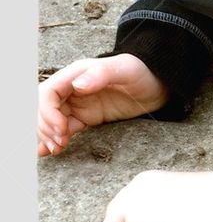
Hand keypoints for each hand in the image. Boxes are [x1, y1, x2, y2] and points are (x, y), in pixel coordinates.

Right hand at [38, 54, 169, 156]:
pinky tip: (49, 151)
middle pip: (44, 108)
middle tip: (59, 143)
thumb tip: (77, 85)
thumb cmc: (142, 72)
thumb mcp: (125, 70)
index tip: (61, 128)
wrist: (159, 85)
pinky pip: (63, 128)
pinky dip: (53, 139)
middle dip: (46, 126)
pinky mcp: (85, 117)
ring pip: (50, 120)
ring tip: (56, 149)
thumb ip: (101, 74)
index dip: (48, 111)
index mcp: (76, 74)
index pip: (48, 93)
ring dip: (47, 135)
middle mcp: (72, 88)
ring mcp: (77, 103)